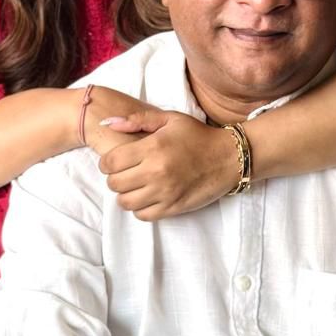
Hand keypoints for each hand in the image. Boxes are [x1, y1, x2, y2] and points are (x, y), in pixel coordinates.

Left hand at [83, 88, 240, 218]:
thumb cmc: (198, 136)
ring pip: (125, 202)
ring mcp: (165, 193)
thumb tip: (108, 123)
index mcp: (153, 148)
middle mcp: (156, 172)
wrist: (229, 157)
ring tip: (135, 185)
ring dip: (125, 194)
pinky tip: (147, 196)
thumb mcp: (170, 119)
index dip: (106, 163)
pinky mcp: (173, 207)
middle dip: (115, 178)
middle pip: (115, 184)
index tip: (114, 161)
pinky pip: (143, 215)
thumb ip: (138, 119)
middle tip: (125, 172)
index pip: (111, 163)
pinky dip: (140, 208)